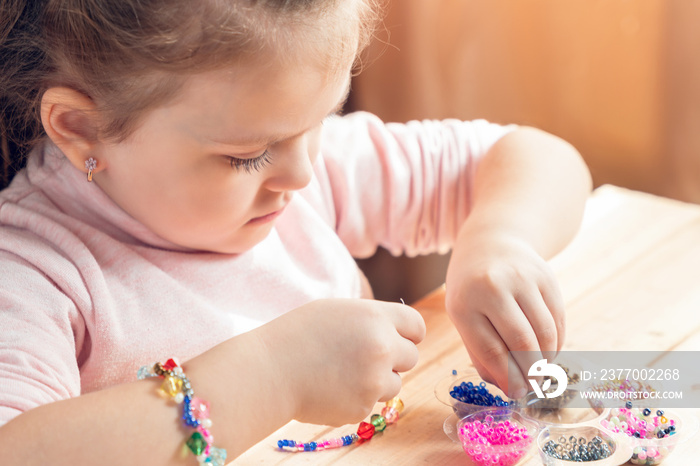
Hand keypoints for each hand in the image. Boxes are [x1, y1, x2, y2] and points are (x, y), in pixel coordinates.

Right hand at [261, 299, 424, 425]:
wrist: (269, 370)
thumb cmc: (298, 335)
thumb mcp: (339, 311)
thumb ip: (372, 320)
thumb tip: (397, 334)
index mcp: (376, 317)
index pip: (417, 326)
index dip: (408, 333)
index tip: (398, 338)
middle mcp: (382, 347)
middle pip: (411, 356)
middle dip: (393, 358)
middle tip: (363, 357)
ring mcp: (374, 380)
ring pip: (395, 384)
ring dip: (377, 380)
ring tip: (342, 372)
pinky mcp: (363, 407)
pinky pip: (372, 402)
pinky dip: (357, 398)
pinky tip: (332, 388)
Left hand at [445, 229, 564, 398]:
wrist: (492, 242)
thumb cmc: (472, 288)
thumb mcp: (463, 314)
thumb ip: (480, 351)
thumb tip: (508, 387)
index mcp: (464, 302)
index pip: (490, 349)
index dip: (507, 377)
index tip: (517, 394)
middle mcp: (492, 287)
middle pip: (521, 342)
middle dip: (531, 372)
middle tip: (534, 387)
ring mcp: (521, 279)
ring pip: (544, 332)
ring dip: (546, 359)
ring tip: (541, 370)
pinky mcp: (545, 276)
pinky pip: (557, 318)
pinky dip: (556, 341)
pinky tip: (549, 351)